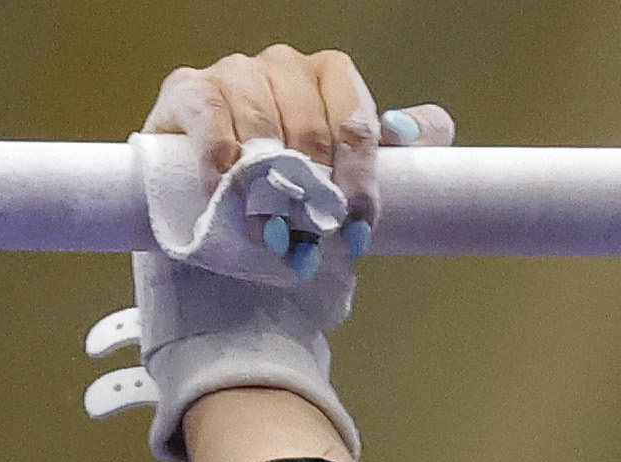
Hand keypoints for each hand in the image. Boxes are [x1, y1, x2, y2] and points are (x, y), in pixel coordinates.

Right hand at [142, 45, 457, 213]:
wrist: (211, 191)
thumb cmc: (289, 177)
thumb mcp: (346, 165)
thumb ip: (397, 148)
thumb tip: (430, 128)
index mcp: (331, 75)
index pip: (357, 123)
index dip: (360, 179)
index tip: (356, 227)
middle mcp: (284, 65)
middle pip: (311, 130)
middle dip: (315, 192)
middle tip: (312, 239)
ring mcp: (235, 73)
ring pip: (262, 127)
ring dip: (269, 186)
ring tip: (272, 231)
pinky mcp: (189, 90)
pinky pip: (211, 121)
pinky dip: (222, 161)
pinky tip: (226, 194)